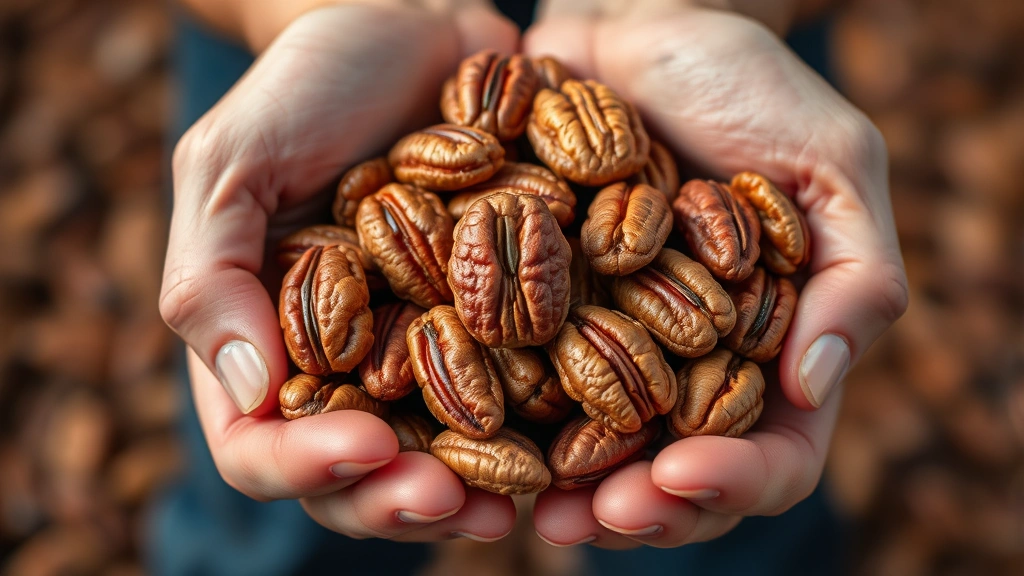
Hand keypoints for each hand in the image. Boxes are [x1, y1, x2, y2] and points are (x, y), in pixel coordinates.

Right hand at [161, 3, 518, 541]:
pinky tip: (575, 438)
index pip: (263, 443)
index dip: (305, 465)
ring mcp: (427, 349)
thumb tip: (251, 388)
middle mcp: (348, 366)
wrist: (411, 30)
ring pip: (444, 451)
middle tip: (450, 502)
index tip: (362, 450)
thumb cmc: (308, 89)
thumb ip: (215, 272)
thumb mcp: (232, 163)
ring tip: (518, 498)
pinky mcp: (499, 320)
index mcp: (267, 343)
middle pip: (362, 472)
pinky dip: (545, 421)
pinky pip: (521, 386)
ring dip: (478, 485)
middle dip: (400, 497)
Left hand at [525, 4, 907, 546]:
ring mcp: (612, 344)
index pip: (774, 449)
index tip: (682, 474)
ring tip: (533, 511)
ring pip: (597, 450)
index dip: (735, 479)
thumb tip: (813, 386)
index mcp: (772, 348)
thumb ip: (851, 273)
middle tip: (591, 518)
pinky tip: (472, 438)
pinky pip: (523, 381)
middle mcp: (690, 364)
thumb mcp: (830, 163)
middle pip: (676, 475)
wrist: (635, 27)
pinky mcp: (542, 312)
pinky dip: (505, 418)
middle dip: (640, 507)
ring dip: (568, 491)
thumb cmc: (744, 84)